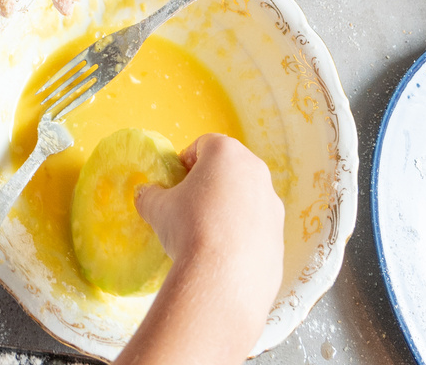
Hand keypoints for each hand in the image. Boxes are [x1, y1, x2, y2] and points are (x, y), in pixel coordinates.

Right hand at [119, 135, 283, 364]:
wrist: (223, 282)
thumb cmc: (189, 230)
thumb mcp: (158, 208)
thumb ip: (150, 195)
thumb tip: (145, 195)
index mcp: (227, 153)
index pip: (204, 145)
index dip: (186, 162)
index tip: (176, 184)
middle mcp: (256, 171)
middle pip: (229, 169)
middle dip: (210, 184)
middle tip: (190, 208)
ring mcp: (272, 205)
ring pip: (246, 199)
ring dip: (229, 210)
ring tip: (208, 237)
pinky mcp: (280, 236)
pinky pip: (257, 229)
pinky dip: (243, 236)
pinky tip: (225, 257)